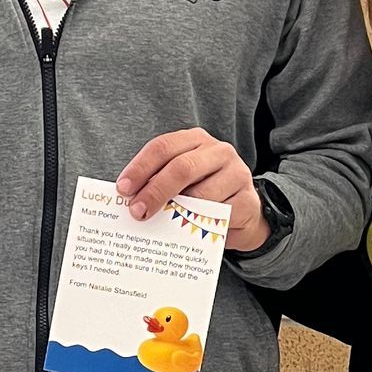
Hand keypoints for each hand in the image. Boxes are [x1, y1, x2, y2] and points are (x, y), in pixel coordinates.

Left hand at [116, 127, 266, 252]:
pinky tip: (188, 230)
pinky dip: (200, 224)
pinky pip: (219, 215)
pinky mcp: (248, 200)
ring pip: (201, 194)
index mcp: (196, 140)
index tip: (123, 189)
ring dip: (177, 212)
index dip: (140, 167)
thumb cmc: (203, 194)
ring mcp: (237, 173)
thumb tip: (131, 199)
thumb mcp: (181, 182)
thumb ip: (160, 182)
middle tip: (138, 211)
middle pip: (182, 167)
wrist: (244, 213)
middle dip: (155, 190)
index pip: (163, 147)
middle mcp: (219, 151)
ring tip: (161, 225)